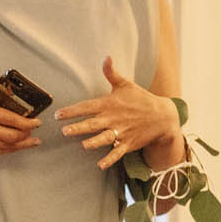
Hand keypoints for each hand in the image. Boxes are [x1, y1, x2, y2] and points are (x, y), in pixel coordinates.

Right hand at [0, 74, 40, 154]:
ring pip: (4, 146)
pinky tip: (15, 148)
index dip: (26, 122)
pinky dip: (8, 151)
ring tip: (32, 142)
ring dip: (21, 145)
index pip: (9, 118)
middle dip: (27, 134)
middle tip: (35, 130)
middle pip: (10, 136)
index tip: (37, 121)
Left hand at [55, 58, 181, 169]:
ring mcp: (121, 132)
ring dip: (93, 142)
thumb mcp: (125, 84)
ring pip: (104, 139)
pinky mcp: (128, 143)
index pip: (87, 107)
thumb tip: (106, 57)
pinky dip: (110, 159)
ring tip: (83, 145)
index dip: (72, 111)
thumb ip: (111, 73)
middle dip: (78, 127)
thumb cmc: (141, 99)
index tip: (58, 115)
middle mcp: (113, 119)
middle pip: (93, 124)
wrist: (162, 116)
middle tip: (64, 131)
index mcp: (109, 104)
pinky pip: (117, 153)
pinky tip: (100, 165)